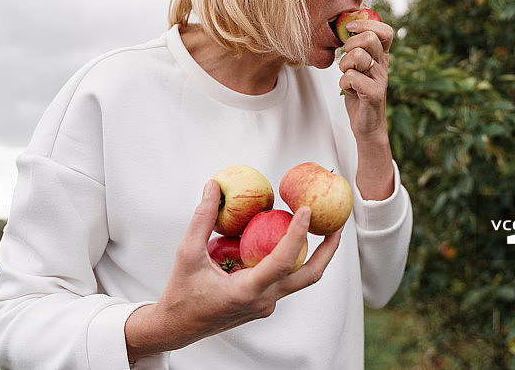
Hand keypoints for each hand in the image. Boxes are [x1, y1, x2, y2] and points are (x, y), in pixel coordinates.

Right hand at [125, 180, 340, 360]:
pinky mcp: (263, 305)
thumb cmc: (180, 292)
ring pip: (300, 280)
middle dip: (328, 251)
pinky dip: (293, 260)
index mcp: (246, 291)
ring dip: (315, 256)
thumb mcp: (186, 253)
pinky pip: (285, 281)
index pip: (282, 260)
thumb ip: (202, 219)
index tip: (307, 210)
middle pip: (308, 276)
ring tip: (323, 230)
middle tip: (338, 224)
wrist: (176, 328)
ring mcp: (265, 306)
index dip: (298, 233)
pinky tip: (289, 241)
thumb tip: (213, 186)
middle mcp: (262, 301)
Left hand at [337, 19, 394, 199]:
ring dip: (343, 66)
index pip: (385, 30)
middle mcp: (383, 65)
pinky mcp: (374, 93)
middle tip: (347, 59)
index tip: (350, 28)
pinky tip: (349, 91)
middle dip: (349, 45)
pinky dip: (343, 84)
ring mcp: (380, 79)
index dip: (366, 24)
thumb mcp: (357, 67)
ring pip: (357, 56)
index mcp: (381, 56)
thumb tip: (346, 24)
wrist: (367, 124)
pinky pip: (350, 77)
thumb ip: (355, 48)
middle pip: (369, 39)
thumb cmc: (358, 93)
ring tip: (347, 76)